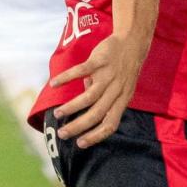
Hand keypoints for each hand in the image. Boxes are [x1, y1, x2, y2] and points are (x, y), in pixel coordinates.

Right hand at [51, 32, 147, 147]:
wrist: (132, 43)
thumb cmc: (124, 70)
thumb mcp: (122, 89)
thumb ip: (106, 100)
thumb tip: (84, 107)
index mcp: (123, 100)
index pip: (111, 124)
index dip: (96, 136)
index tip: (80, 143)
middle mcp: (116, 90)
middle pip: (97, 113)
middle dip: (79, 126)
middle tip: (63, 133)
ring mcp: (108, 75)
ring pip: (89, 97)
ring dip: (72, 107)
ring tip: (58, 114)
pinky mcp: (100, 60)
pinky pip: (80, 71)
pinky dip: (66, 78)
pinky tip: (53, 84)